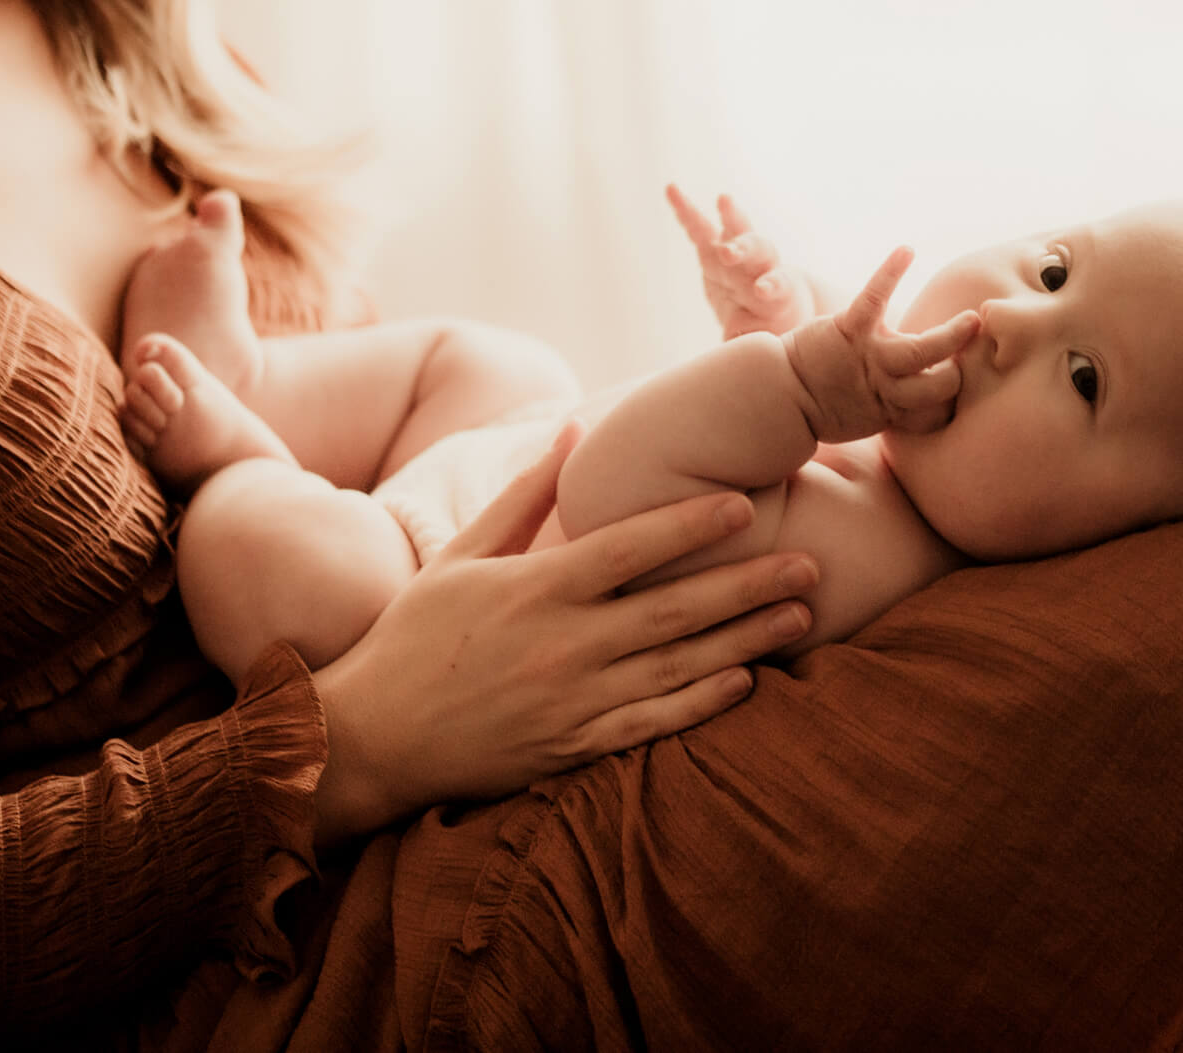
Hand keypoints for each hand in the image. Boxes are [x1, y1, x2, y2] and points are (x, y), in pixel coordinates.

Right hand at [309, 422, 817, 843]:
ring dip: (745, 640)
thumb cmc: (415, 637)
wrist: (371, 737)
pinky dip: (702, 703)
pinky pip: (652, 725)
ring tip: (799, 615)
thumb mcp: (460, 557)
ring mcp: (572, 701)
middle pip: (674, 609)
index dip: (691, 526)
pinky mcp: (573, 747)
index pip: (629, 550)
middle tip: (810, 563)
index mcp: (534, 590)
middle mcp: (562, 645)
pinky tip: (745, 680)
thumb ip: (522, 499)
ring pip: (677, 667)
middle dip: (748, 584)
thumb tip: (573, 435)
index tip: (746, 503)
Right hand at [666, 185, 817, 338]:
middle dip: (743, 249)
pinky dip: (685, 212)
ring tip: (724, 200)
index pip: (776, 285)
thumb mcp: (769, 342)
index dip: (770, 285)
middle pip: (756, 250)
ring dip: (729, 217)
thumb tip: (733, 349)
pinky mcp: (714, 249)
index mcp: (778, 292)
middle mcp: (761, 266)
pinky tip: (671, 190)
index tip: (763, 290)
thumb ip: (753, 342)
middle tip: (730, 253)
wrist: (774, 309)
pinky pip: (698, 228)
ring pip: (735, 231)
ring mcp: (739, 254)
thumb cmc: (773, 330)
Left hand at [782, 247, 979, 442]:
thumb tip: (938, 403)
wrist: (782, 394)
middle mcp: (887, 385)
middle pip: (941, 385)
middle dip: (960, 372)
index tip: (969, 387)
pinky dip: (890, 272)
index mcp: (894, 409)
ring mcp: (870, 357)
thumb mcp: (871, 415)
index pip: (940, 410)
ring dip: (950, 337)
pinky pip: (874, 298)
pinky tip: (906, 250)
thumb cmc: (830, 402)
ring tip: (972, 320)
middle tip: (980, 347)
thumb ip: (903, 405)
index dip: (956, 401)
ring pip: (921, 352)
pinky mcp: (848, 330)